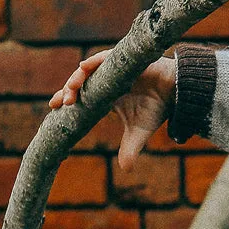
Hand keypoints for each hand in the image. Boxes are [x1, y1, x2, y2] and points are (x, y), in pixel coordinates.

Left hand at [49, 51, 176, 174]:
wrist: (175, 92)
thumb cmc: (156, 108)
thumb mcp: (139, 132)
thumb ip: (130, 148)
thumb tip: (125, 170)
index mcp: (104, 94)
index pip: (80, 96)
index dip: (65, 100)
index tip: (53, 108)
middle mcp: (105, 79)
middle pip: (80, 83)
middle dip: (68, 91)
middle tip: (62, 103)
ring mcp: (112, 68)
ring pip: (88, 70)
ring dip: (77, 78)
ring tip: (71, 89)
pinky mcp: (122, 59)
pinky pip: (105, 58)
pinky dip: (94, 62)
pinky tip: (84, 66)